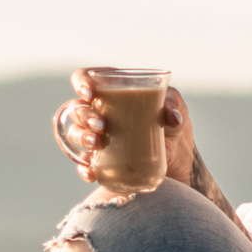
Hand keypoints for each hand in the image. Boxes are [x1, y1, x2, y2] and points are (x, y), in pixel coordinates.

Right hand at [57, 69, 198, 187]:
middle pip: (77, 109)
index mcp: (111, 91)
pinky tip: (91, 172)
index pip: (84, 79)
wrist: (176, 155)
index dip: (81, 82)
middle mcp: (98, 111)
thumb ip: (173, 107)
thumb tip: (172, 118)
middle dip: (84, 115)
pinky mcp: (101, 160)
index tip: (90, 92)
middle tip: (101, 124)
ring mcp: (97, 136)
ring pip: (75, 133)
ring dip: (81, 137)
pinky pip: (84, 163)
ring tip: (96, 143)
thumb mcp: (175, 108)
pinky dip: (84, 168)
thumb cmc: (170, 121)